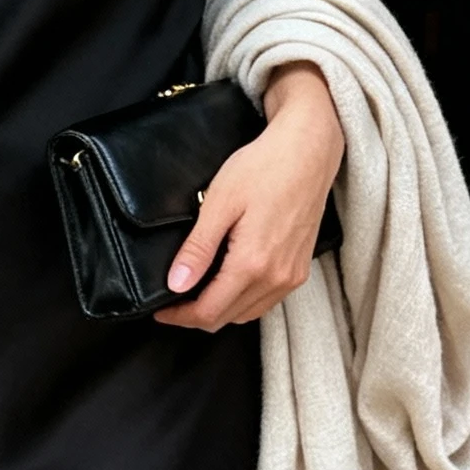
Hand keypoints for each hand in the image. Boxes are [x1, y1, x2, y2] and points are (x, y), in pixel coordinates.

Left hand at [154, 64, 343, 331]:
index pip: (208, 312)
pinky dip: (243, 301)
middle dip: (196, 316)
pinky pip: (266, 301)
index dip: (179, 317)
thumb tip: (176, 284)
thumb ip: (198, 249)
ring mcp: (291, 276)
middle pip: (227, 318)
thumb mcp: (220, 204)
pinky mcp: (300, 269)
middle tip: (173, 302)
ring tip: (197, 293)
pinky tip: (229, 284)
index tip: (161, 311)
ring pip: (248, 314)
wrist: (308, 151)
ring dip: (220, 310)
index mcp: (252, 264)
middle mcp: (276, 278)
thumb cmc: (265, 167)